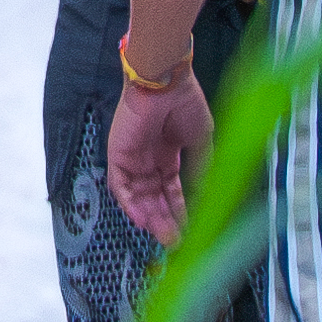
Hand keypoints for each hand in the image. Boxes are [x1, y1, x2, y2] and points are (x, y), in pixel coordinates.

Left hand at [105, 70, 214, 245]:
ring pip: (138, 197)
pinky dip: (130, 204)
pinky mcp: (118, 155)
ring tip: (164, 236)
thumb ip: (200, 168)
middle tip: (175, 240)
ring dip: (150, 218)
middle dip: (165, 220)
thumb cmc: (185, 102)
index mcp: (167, 154)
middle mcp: (148, 159)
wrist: (167, 81)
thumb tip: (203, 193)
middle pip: (154, 198)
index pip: (171, 190)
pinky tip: (143, 220)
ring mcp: (132, 158)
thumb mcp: (200, 141)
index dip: (179, 209)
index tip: (188, 228)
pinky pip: (120, 186)